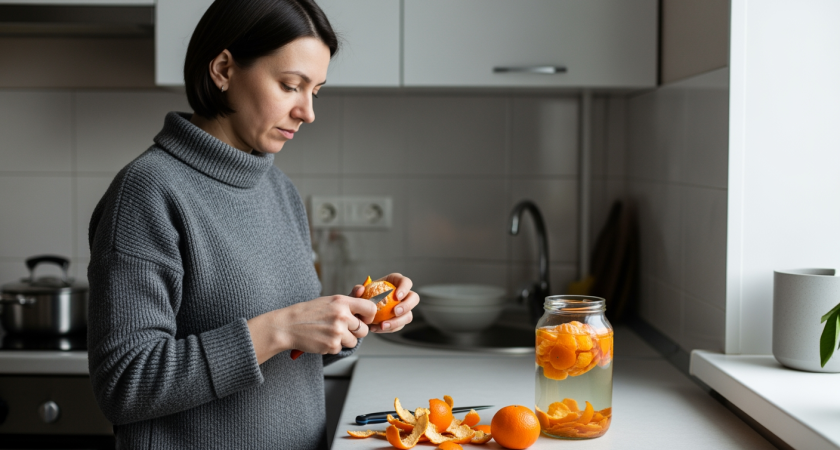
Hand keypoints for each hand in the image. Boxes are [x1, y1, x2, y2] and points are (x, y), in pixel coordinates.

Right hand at [247, 294, 375, 363]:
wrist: (289, 325)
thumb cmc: (309, 312)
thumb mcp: (329, 301)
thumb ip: (348, 302)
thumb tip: (363, 297)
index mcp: (342, 302)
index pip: (370, 308)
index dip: (369, 316)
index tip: (363, 318)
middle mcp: (342, 316)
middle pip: (364, 330)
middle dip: (356, 332)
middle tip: (343, 328)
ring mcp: (338, 332)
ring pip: (353, 341)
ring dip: (344, 340)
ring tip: (329, 332)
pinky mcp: (332, 345)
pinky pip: (341, 348)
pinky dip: (333, 345)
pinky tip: (323, 338)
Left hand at [349, 273, 418, 332]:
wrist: (360, 312)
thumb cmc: (361, 299)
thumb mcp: (357, 294)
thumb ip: (357, 291)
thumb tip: (360, 289)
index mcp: (395, 283)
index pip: (406, 282)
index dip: (404, 288)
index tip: (396, 296)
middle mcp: (403, 295)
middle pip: (414, 298)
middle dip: (407, 306)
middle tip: (395, 312)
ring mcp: (403, 309)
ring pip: (408, 315)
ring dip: (398, 321)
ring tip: (383, 325)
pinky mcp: (400, 320)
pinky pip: (399, 326)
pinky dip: (389, 328)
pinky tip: (376, 329)